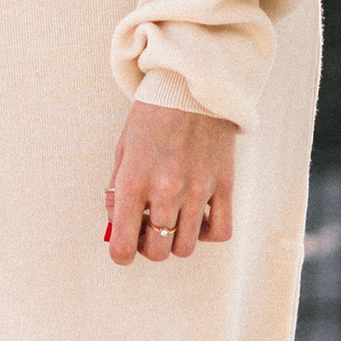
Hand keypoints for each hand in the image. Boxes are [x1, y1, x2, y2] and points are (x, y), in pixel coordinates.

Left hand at [104, 103, 236, 264]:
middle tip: (147, 229)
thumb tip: (116, 226)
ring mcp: (198, 190)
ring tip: (172, 221)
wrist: (191, 86)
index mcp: (134, 181)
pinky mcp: (224, 185)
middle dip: (148, 247)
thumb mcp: (122, 151)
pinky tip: (198, 218)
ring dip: (175, 241)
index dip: (121, 254)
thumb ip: (116, 192)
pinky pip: (220, 231)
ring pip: (186, 247)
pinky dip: (207, 233)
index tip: (123, 249)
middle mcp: (166, 190)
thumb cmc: (152, 117)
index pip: (122, 245)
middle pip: (157, 250)